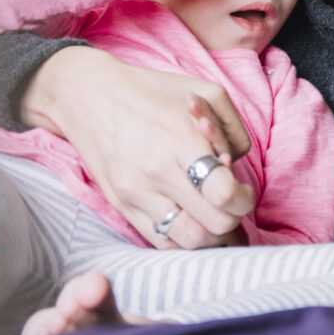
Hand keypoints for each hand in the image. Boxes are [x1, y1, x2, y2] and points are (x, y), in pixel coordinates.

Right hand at [23, 45, 251, 247]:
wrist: (90, 97)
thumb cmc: (153, 91)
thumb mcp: (206, 91)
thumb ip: (234, 128)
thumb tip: (237, 164)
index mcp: (182, 141)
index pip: (223, 193)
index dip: (243, 198)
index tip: (244, 191)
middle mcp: (158, 173)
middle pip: (214, 224)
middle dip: (234, 219)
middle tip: (235, 206)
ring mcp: (137, 195)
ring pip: (189, 242)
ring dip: (212, 238)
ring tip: (217, 219)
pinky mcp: (122, 208)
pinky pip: (161, 243)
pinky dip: (184, 242)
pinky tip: (193, 224)